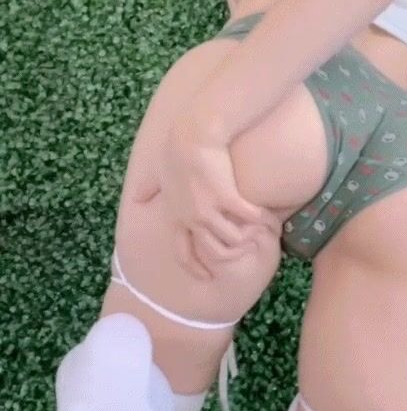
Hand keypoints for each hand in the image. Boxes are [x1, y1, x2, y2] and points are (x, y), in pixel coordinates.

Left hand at [133, 104, 277, 282]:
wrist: (193, 134)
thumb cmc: (174, 149)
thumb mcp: (155, 174)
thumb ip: (146, 189)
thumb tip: (137, 197)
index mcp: (176, 217)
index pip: (183, 253)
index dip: (196, 267)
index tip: (209, 276)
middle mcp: (192, 219)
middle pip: (214, 252)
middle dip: (231, 254)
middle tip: (245, 248)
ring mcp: (210, 210)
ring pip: (234, 239)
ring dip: (248, 236)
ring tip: (257, 231)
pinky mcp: (228, 197)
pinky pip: (248, 218)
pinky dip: (260, 219)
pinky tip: (266, 215)